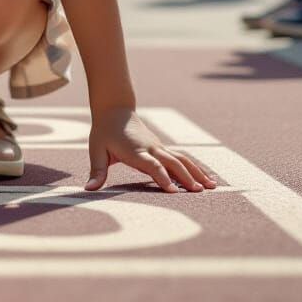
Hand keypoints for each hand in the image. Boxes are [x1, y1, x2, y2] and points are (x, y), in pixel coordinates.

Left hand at [86, 107, 216, 193]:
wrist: (114, 109)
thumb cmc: (104, 132)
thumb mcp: (96, 150)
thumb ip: (96, 171)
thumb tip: (88, 189)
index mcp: (135, 150)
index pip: (151, 164)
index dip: (161, 176)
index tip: (171, 190)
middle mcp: (151, 148)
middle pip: (171, 162)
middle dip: (185, 177)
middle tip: (198, 192)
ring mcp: (159, 147)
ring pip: (181, 159)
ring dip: (196, 172)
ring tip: (212, 187)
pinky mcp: (163, 148)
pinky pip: (182, 158)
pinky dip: (195, 168)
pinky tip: (208, 179)